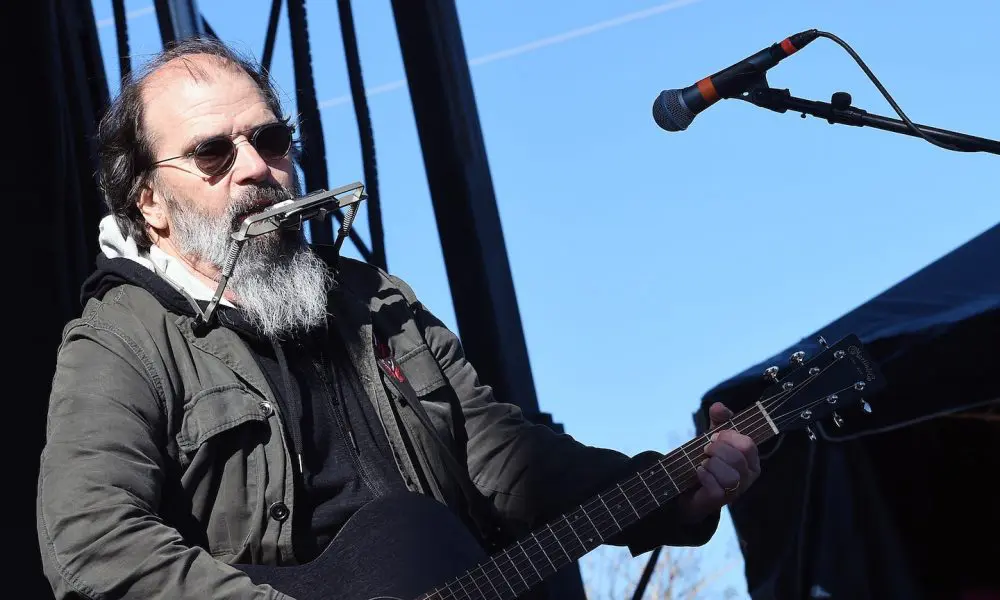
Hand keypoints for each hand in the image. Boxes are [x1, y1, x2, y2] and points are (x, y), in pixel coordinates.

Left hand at [676, 402, 760, 523]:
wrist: (689, 488)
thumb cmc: (708, 459)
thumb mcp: (714, 435)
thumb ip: (719, 420)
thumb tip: (718, 406)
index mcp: (752, 459)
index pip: (747, 444)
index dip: (728, 436)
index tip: (714, 437)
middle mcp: (749, 476)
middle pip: (738, 457)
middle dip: (717, 449)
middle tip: (706, 450)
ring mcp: (737, 490)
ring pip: (730, 474)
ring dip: (711, 464)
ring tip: (703, 463)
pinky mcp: (722, 500)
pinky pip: (716, 487)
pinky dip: (704, 475)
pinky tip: (699, 472)